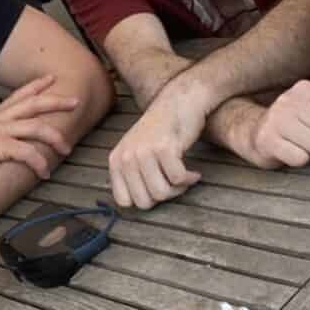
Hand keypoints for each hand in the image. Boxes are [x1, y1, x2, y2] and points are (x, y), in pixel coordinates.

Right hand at [0, 75, 79, 194]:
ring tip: (66, 149)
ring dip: (55, 138)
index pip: (16, 97)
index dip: (35, 86)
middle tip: (75, 101)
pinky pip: (27, 152)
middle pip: (33, 105)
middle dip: (57, 101)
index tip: (50, 79)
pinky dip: (40, 163)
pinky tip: (44, 172)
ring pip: (36, 127)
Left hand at [109, 88, 204, 209]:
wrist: (177, 104)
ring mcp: (144, 152)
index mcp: (116, 161)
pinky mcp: (164, 148)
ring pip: (161, 193)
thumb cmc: (159, 132)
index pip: (124, 201)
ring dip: (178, 189)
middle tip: (173, 182)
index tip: (157, 187)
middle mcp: (126, 157)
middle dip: (164, 197)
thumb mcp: (135, 152)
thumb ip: (130, 175)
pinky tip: (193, 171)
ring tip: (183, 175)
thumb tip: (137, 205)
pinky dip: (190, 179)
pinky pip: (178, 180)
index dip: (145, 200)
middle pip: (144, 202)